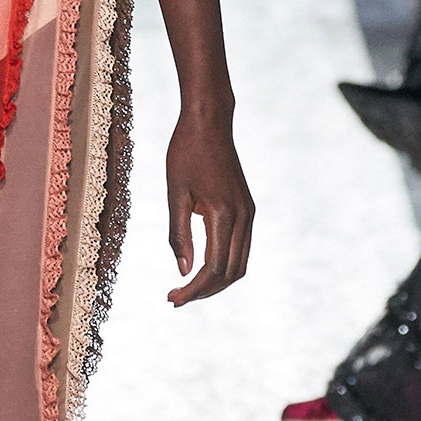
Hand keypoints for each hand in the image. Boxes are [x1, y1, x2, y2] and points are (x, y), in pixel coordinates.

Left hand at [166, 110, 252, 304]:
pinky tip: (201, 267)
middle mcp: (243, 217)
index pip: (214, 268)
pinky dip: (224, 265)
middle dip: (205, 291)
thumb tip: (182, 271)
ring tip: (188, 289)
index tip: (172, 299)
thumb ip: (178, 234)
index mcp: (224, 213)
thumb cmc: (186, 152)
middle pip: (231, 273)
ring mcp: (249, 213)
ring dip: (216, 281)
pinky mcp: (247, 208)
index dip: (194, 289)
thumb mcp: (175, 193)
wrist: (209, 122)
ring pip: (240, 263)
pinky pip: (240, 248)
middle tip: (176, 298)